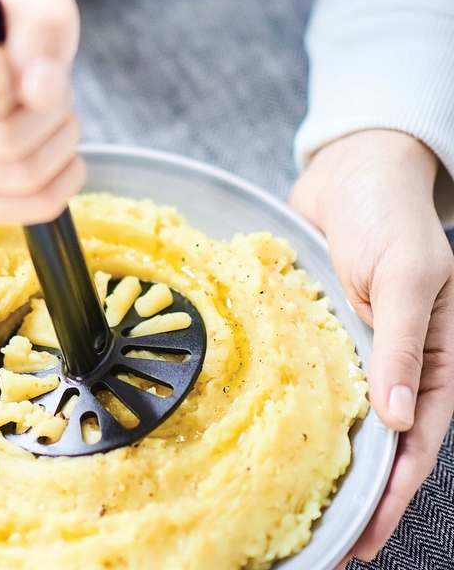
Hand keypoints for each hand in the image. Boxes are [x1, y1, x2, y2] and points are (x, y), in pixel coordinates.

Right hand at [0, 0, 85, 222]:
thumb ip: (44, 29)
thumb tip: (42, 93)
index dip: (29, 77)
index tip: (30, 61)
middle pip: (4, 139)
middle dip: (52, 115)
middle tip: (52, 92)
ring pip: (12, 178)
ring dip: (56, 148)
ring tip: (49, 117)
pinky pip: (11, 213)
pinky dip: (52, 187)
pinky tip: (51, 155)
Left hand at [289, 129, 453, 566]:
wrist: (352, 172)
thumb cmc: (390, 216)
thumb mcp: (411, 275)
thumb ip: (407, 343)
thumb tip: (401, 418)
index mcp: (433, 356)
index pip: (417, 441)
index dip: (393, 491)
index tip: (362, 534)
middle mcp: (395, 359)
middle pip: (379, 440)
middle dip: (357, 490)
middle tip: (325, 535)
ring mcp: (355, 346)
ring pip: (343, 416)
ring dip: (326, 456)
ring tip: (296, 498)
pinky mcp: (320, 328)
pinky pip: (311, 377)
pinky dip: (298, 407)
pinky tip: (272, 430)